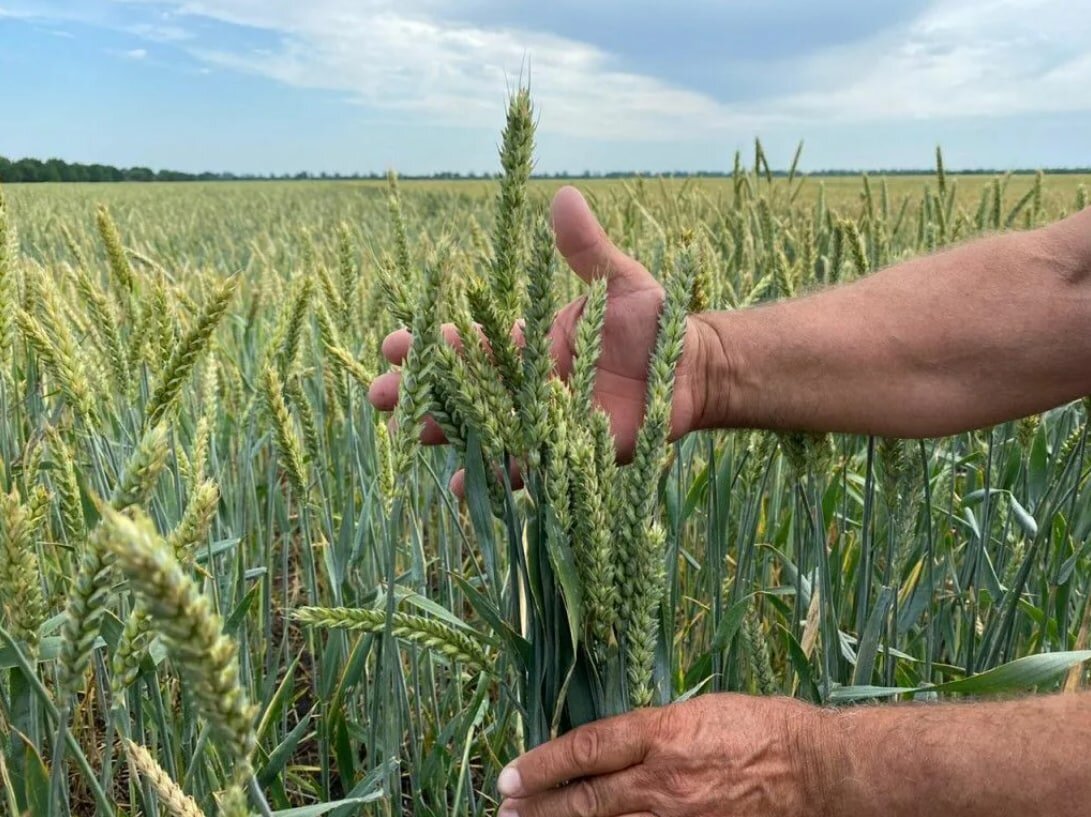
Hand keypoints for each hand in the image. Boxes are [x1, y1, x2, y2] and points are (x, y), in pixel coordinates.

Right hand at [367, 186, 715, 493]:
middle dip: (421, 391)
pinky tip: (463, 485)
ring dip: (445, 433)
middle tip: (380, 395)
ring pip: (483, 429)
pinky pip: (524, 470)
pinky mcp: (565, 453)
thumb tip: (564, 196)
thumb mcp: (617, 281)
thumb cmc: (653, 322)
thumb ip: (586, 249)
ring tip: (409, 436)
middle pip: (463, 390)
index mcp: (527, 344)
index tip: (396, 343)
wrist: (691, 370)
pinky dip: (494, 478)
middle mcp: (526, 386)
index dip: (433, 344)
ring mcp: (542, 422)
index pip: (470, 343)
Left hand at [496, 694, 827, 816]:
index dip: (543, 764)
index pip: (586, 748)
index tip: (511, 776)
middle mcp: (662, 778)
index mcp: (663, 732)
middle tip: (507, 811)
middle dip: (540, 807)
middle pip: (586, 798)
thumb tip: (614, 748)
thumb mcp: (700, 710)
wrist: (818, 767)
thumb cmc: (764, 728)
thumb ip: (654, 731)